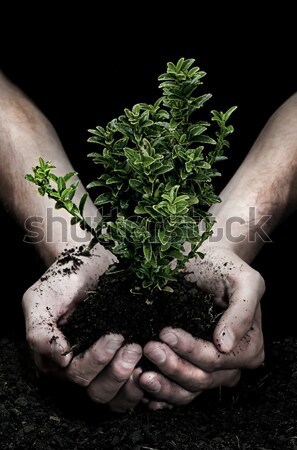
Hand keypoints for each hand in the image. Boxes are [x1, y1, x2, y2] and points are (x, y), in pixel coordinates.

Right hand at [22, 245, 143, 412]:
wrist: (92, 260)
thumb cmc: (65, 278)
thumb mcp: (41, 299)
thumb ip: (40, 331)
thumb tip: (61, 361)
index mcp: (58, 359)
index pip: (76, 375)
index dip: (96, 361)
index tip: (115, 337)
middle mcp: (80, 368)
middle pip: (97, 391)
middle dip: (117, 371)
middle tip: (134, 346)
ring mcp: (105, 367)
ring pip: (116, 397)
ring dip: (132, 382)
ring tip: (144, 351)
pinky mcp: (126, 362)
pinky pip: (135, 390)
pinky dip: (147, 385)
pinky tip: (156, 367)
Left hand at [139, 243, 264, 408]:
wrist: (208, 261)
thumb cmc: (226, 268)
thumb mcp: (245, 281)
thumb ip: (241, 312)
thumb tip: (225, 344)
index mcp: (248, 347)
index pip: (217, 359)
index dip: (191, 350)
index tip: (166, 332)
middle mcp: (230, 364)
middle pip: (201, 378)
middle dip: (173, 365)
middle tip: (149, 347)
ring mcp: (209, 370)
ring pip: (188, 390)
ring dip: (164, 385)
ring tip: (142, 372)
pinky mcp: (190, 368)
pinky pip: (177, 392)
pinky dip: (161, 394)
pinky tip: (144, 389)